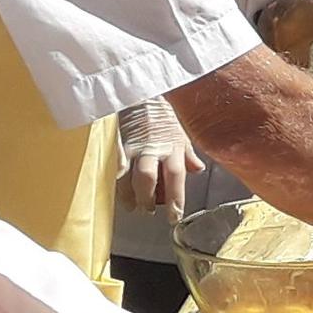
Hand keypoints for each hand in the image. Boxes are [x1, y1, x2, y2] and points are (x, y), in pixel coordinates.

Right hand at [113, 98, 196, 218]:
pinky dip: (117, 181)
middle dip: (147, 199)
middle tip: (148, 209)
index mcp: (172, 148)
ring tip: (132, 205)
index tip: (175, 216)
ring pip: (128, 176)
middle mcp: (153, 149)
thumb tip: (197, 169)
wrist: (142, 96)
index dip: (176, 199)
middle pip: (148, 179)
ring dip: (129, 195)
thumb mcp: (181, 134)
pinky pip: (116, 167)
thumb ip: (188, 155)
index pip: (175, 177)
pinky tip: (118, 190)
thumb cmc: (162, 115)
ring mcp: (134, 147)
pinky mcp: (119, 145)